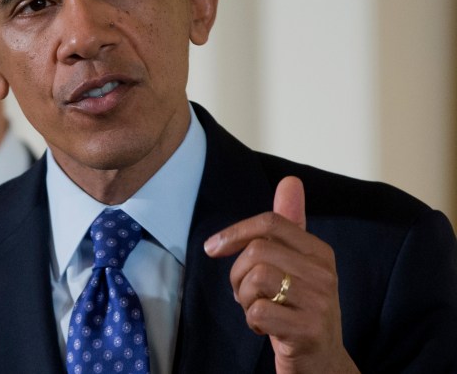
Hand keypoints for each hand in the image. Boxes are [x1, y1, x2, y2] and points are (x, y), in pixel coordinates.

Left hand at [204, 176, 358, 372]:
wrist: (322, 362)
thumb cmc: (299, 308)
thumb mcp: (296, 265)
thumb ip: (289, 225)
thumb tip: (291, 181)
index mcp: (319, 252)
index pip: (271, 223)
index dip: (235, 232)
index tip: (212, 248)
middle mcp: (325, 274)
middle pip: (258, 251)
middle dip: (237, 273)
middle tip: (244, 292)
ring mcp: (320, 303)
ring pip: (256, 279)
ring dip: (243, 298)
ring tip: (256, 308)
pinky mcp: (308, 330)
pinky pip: (259, 311)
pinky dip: (252, 320)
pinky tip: (264, 327)